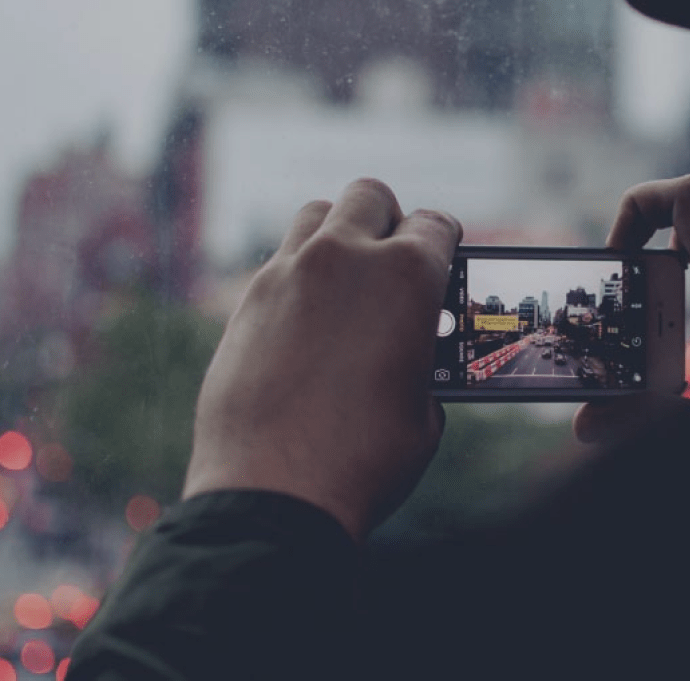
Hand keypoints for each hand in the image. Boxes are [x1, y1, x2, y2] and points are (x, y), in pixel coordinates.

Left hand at [182, 179, 461, 540]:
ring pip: (315, 216)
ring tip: (346, 280)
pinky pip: (278, 263)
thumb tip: (410, 353)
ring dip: (336, 235)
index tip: (442, 260)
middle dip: (388, 221)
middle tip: (393, 261)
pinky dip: (298, 276)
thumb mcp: (423, 410)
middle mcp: (343, 258)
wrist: (273, 493)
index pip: (436, 224)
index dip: (445, 244)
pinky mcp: (245, 301)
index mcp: (406, 275)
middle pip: (370, 197)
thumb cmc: (362, 460)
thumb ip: (422, 360)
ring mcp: (286, 273)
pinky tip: (306, 319)